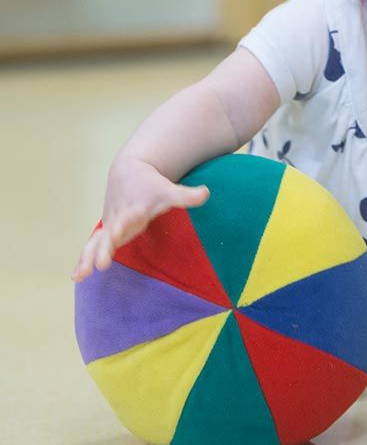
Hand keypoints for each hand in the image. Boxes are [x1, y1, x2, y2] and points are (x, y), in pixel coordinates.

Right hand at [71, 158, 208, 281]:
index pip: (128, 218)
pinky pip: (91, 246)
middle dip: (105, 248)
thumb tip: (207, 193)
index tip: (114, 233)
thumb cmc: (150, 185)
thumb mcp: (168, 189)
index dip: (122, 225)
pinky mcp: (106, 231)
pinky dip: (83, 259)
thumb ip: (187, 195)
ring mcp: (110, 225)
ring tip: (80, 275)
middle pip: (109, 234)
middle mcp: (119, 218)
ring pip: (96, 242)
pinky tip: (76, 277)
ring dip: (88, 257)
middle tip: (101, 264)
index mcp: (134, 208)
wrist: (128, 171)